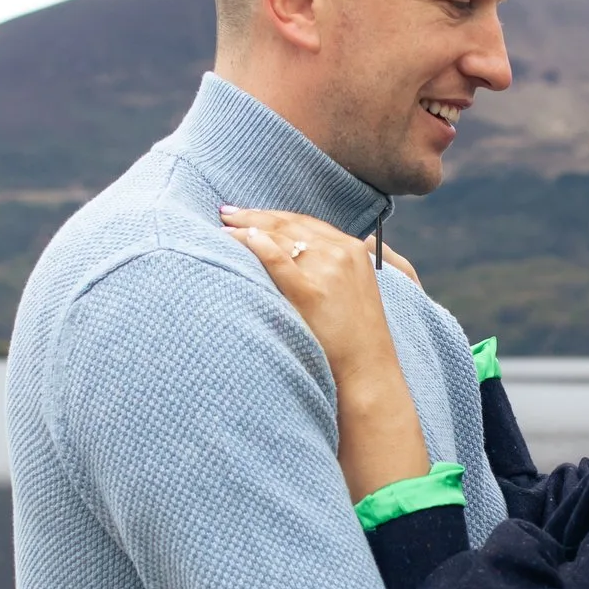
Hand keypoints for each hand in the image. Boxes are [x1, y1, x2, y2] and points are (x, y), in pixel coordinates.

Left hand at [222, 206, 433, 500]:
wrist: (367, 376)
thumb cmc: (357, 342)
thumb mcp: (359, 292)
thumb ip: (343, 267)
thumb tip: (329, 248)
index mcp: (354, 251)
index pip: (307, 224)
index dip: (275, 217)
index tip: (250, 216)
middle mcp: (342, 253)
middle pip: (290, 224)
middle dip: (255, 216)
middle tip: (226, 212)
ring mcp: (327, 271)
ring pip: (279, 235)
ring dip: (247, 226)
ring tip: (222, 224)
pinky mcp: (310, 292)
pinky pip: (273, 258)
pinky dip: (250, 243)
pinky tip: (232, 239)